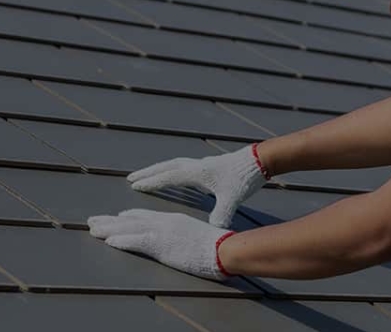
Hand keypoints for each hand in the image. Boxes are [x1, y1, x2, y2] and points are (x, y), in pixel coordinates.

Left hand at [87, 209, 234, 280]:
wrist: (224, 248)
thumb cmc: (217, 246)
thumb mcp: (197, 238)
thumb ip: (185, 238)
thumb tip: (182, 243)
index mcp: (173, 220)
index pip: (145, 217)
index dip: (127, 217)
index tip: (115, 217)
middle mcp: (164, 222)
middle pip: (131, 220)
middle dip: (110, 221)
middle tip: (92, 221)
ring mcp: (162, 232)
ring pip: (128, 229)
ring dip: (108, 229)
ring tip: (92, 229)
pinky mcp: (161, 244)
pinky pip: (136, 241)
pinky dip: (121, 241)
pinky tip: (108, 241)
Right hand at [127, 144, 268, 228]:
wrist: (258, 161)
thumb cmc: (244, 179)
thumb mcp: (233, 199)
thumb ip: (222, 213)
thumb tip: (214, 230)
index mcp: (198, 173)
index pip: (169, 177)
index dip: (151, 182)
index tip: (135, 185)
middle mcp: (196, 166)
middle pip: (166, 167)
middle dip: (148, 173)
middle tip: (131, 178)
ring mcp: (202, 164)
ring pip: (174, 165)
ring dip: (158, 170)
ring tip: (146, 176)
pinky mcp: (208, 165)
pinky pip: (183, 167)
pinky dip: (172, 171)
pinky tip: (172, 178)